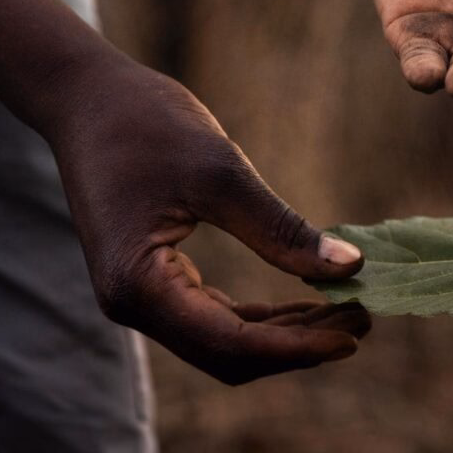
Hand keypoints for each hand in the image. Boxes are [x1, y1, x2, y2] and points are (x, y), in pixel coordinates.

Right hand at [46, 59, 370, 383]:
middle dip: (299, 344)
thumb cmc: (147, 124)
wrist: (86, 98)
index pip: (232, 343)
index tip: (355, 332)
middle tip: (365, 318)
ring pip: (224, 342)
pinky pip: (214, 317)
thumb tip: (352, 268)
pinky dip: (263, 315)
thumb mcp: (222, 172)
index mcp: (139, 286)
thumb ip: (282, 228)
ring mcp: (140, 298)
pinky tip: (309, 299)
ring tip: (348, 309)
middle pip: (230, 355)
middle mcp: (133, 305)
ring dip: (286, 333)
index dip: (298, 346)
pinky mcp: (152, 282)